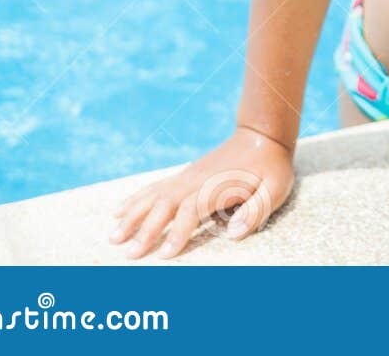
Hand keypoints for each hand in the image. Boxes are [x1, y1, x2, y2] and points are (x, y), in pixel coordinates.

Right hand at [107, 125, 294, 259]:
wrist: (261, 135)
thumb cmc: (270, 166)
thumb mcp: (275, 187)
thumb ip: (257, 209)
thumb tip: (233, 233)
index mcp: (217, 187)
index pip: (191, 211)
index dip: (178, 233)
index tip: (165, 255)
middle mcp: (196, 181)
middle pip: (165, 205)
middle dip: (145, 230)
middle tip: (128, 254)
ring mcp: (187, 176)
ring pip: (153, 196)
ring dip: (133, 216)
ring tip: (113, 237)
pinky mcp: (184, 175)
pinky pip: (154, 187)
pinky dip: (135, 199)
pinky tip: (119, 211)